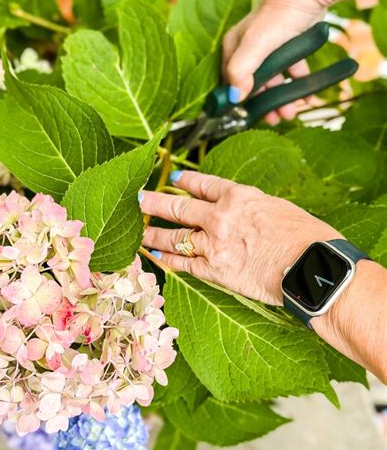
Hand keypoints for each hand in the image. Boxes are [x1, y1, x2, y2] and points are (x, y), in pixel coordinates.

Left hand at [139, 170, 342, 305]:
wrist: (311, 267)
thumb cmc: (307, 237)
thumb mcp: (279, 208)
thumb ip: (253, 209)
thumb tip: (245, 213)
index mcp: (239, 196)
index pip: (204, 184)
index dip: (186, 181)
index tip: (174, 179)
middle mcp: (220, 217)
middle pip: (178, 207)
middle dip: (154, 202)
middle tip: (137, 199)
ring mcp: (214, 244)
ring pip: (174, 237)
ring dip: (153, 233)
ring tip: (138, 230)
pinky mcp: (214, 271)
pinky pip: (183, 264)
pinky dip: (166, 259)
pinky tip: (154, 255)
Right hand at [222, 0, 325, 123]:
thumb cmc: (280, 14)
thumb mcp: (256, 44)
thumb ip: (242, 70)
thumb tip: (234, 97)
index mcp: (233, 47)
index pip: (230, 80)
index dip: (239, 100)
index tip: (249, 116)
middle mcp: (247, 48)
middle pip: (252, 84)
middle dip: (264, 103)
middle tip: (275, 118)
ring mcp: (268, 48)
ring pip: (272, 80)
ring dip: (281, 98)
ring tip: (290, 112)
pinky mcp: (287, 46)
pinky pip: (290, 71)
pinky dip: (297, 84)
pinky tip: (305, 95)